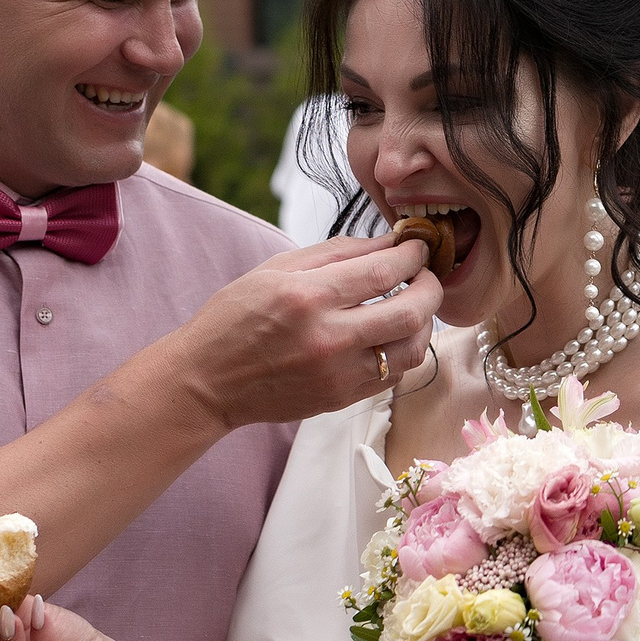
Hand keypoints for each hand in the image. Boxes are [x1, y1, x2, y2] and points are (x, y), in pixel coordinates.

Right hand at [171, 236, 440, 428]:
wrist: (208, 381)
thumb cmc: (235, 318)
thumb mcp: (275, 269)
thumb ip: (336, 252)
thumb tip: (388, 241)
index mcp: (308, 296)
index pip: (384, 271)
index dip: (412, 255)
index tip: (417, 247)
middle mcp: (328, 337)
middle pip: (412, 312)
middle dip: (431, 287)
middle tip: (426, 275)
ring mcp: (338, 374)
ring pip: (412, 350)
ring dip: (423, 323)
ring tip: (412, 306)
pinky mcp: (341, 399)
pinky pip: (394, 376)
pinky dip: (402, 352)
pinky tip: (390, 336)